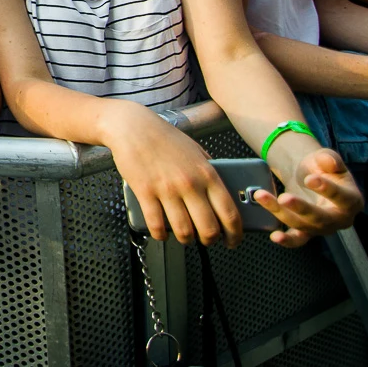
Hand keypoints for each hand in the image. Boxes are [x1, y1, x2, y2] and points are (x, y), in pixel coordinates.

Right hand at [105, 104, 242, 246]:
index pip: (229, 213)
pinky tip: (162, 233)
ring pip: (184, 231)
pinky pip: (157, 225)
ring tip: (185, 237)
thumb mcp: (196, 150)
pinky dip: (161, 235)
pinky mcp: (145, 193)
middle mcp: (190, 184)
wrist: (133, 127)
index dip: (234, 234)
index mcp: (207, 174)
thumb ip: (210, 170)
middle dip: (210, 241)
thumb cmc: (164, 137)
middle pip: (208, 228)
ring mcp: (167, 190)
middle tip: (207, 240)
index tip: (232, 240)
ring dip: (186, 240)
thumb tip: (222, 191)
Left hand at [255, 149, 361, 246]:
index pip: (342, 198)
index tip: (310, 179)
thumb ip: (330, 159)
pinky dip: (286, 240)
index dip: (327, 189)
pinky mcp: (307, 232)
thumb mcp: (328, 158)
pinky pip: (297, 239)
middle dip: (301, 208)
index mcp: (352, 200)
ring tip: (262, 196)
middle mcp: (339, 219)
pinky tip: (274, 236)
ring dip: (280, 212)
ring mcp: (322, 228)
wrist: (310, 177)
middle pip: (321, 218)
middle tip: (285, 197)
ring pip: (302, 225)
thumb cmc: (323, 168)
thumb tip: (328, 161)